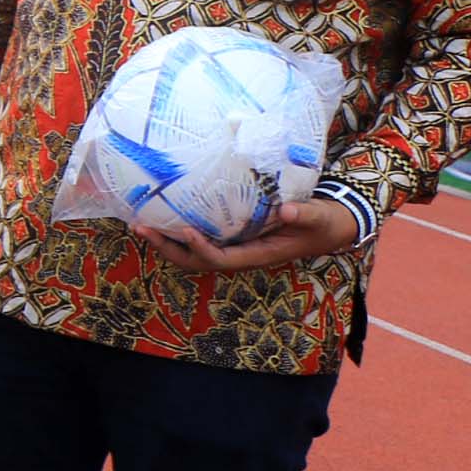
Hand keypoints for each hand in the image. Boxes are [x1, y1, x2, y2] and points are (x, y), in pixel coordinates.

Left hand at [141, 198, 359, 273]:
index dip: (201, 248)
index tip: (185, 230)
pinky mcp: (233, 234)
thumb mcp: (320, 218)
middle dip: (168, 248)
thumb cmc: (325, 223)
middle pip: (196, 261)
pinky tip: (162, 214)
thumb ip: (305, 214)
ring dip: (166, 241)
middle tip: (141, 228)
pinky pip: (201, 237)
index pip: (222, 259)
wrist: (330, 225)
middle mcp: (241, 253)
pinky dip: (179, 230)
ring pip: (193, 252)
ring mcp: (235, 245)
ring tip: (139, 224)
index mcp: (259, 254)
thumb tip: (286, 209)